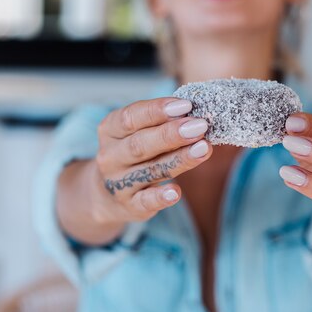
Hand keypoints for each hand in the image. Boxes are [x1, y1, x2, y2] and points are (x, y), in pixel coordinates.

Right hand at [92, 97, 212, 224]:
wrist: (107, 194)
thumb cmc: (132, 154)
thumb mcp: (136, 133)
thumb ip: (160, 123)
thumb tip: (195, 114)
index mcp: (109, 130)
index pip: (130, 117)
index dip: (157, 110)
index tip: (186, 105)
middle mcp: (110, 157)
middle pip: (140, 144)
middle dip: (172, 134)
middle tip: (200, 126)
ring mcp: (118, 183)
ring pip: (150, 170)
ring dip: (179, 159)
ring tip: (204, 149)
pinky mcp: (130, 206)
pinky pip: (146, 201)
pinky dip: (160, 197)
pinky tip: (176, 192)